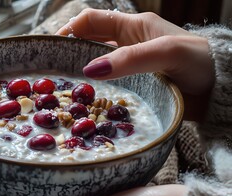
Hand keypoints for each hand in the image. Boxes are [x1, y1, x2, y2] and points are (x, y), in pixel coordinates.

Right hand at [56, 9, 214, 120]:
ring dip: (82, 74)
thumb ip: (130, 59)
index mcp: (133, 27)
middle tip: (53, 71)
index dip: (69, 29)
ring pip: (98, 67)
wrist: (222, 89)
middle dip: (70, 53)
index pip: (92, 20)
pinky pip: (110, 86)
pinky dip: (97, 92)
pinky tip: (89, 103)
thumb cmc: (201, 62)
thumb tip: (91, 70)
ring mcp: (132, 68)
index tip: (52, 47)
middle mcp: (129, 46)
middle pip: (89, 43)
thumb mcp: (166, 52)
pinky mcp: (137, 87)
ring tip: (65, 89)